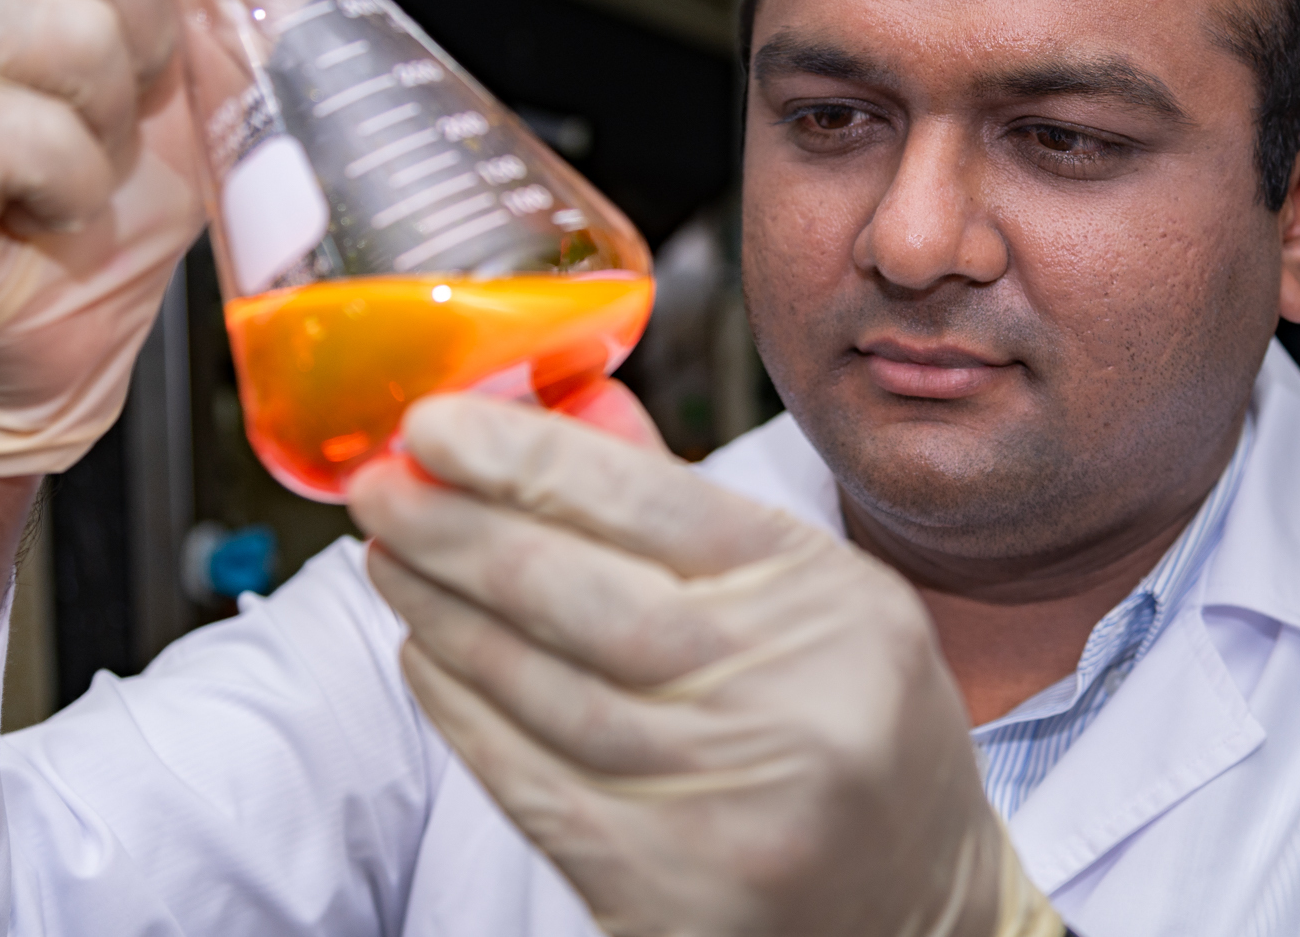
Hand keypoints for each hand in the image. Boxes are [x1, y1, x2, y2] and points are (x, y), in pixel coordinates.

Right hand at [0, 0, 373, 474]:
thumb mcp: (227, 55)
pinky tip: (52, 207)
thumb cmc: (125, 186)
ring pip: (69, 31)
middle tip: (141, 98)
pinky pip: (29, 136)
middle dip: (161, 28)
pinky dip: (74, 190)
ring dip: (117, 120)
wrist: (62, 328)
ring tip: (94, 157)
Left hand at [351, 395, 1063, 936]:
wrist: (920, 912)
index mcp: (826, 602)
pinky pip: (532, 783)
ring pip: (540, 690)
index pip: (652, 504)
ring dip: (443, 615)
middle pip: (578, 598)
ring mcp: (723, 807)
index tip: (434, 422)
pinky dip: (466, 713)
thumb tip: (567, 412)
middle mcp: (783, 702)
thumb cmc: (863, 731)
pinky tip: (428, 656)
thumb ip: (694, 512)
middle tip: (380, 482)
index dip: (528, 458)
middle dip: (457, 529)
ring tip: (391, 556)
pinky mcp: (665, 892)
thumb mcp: (823, 598)